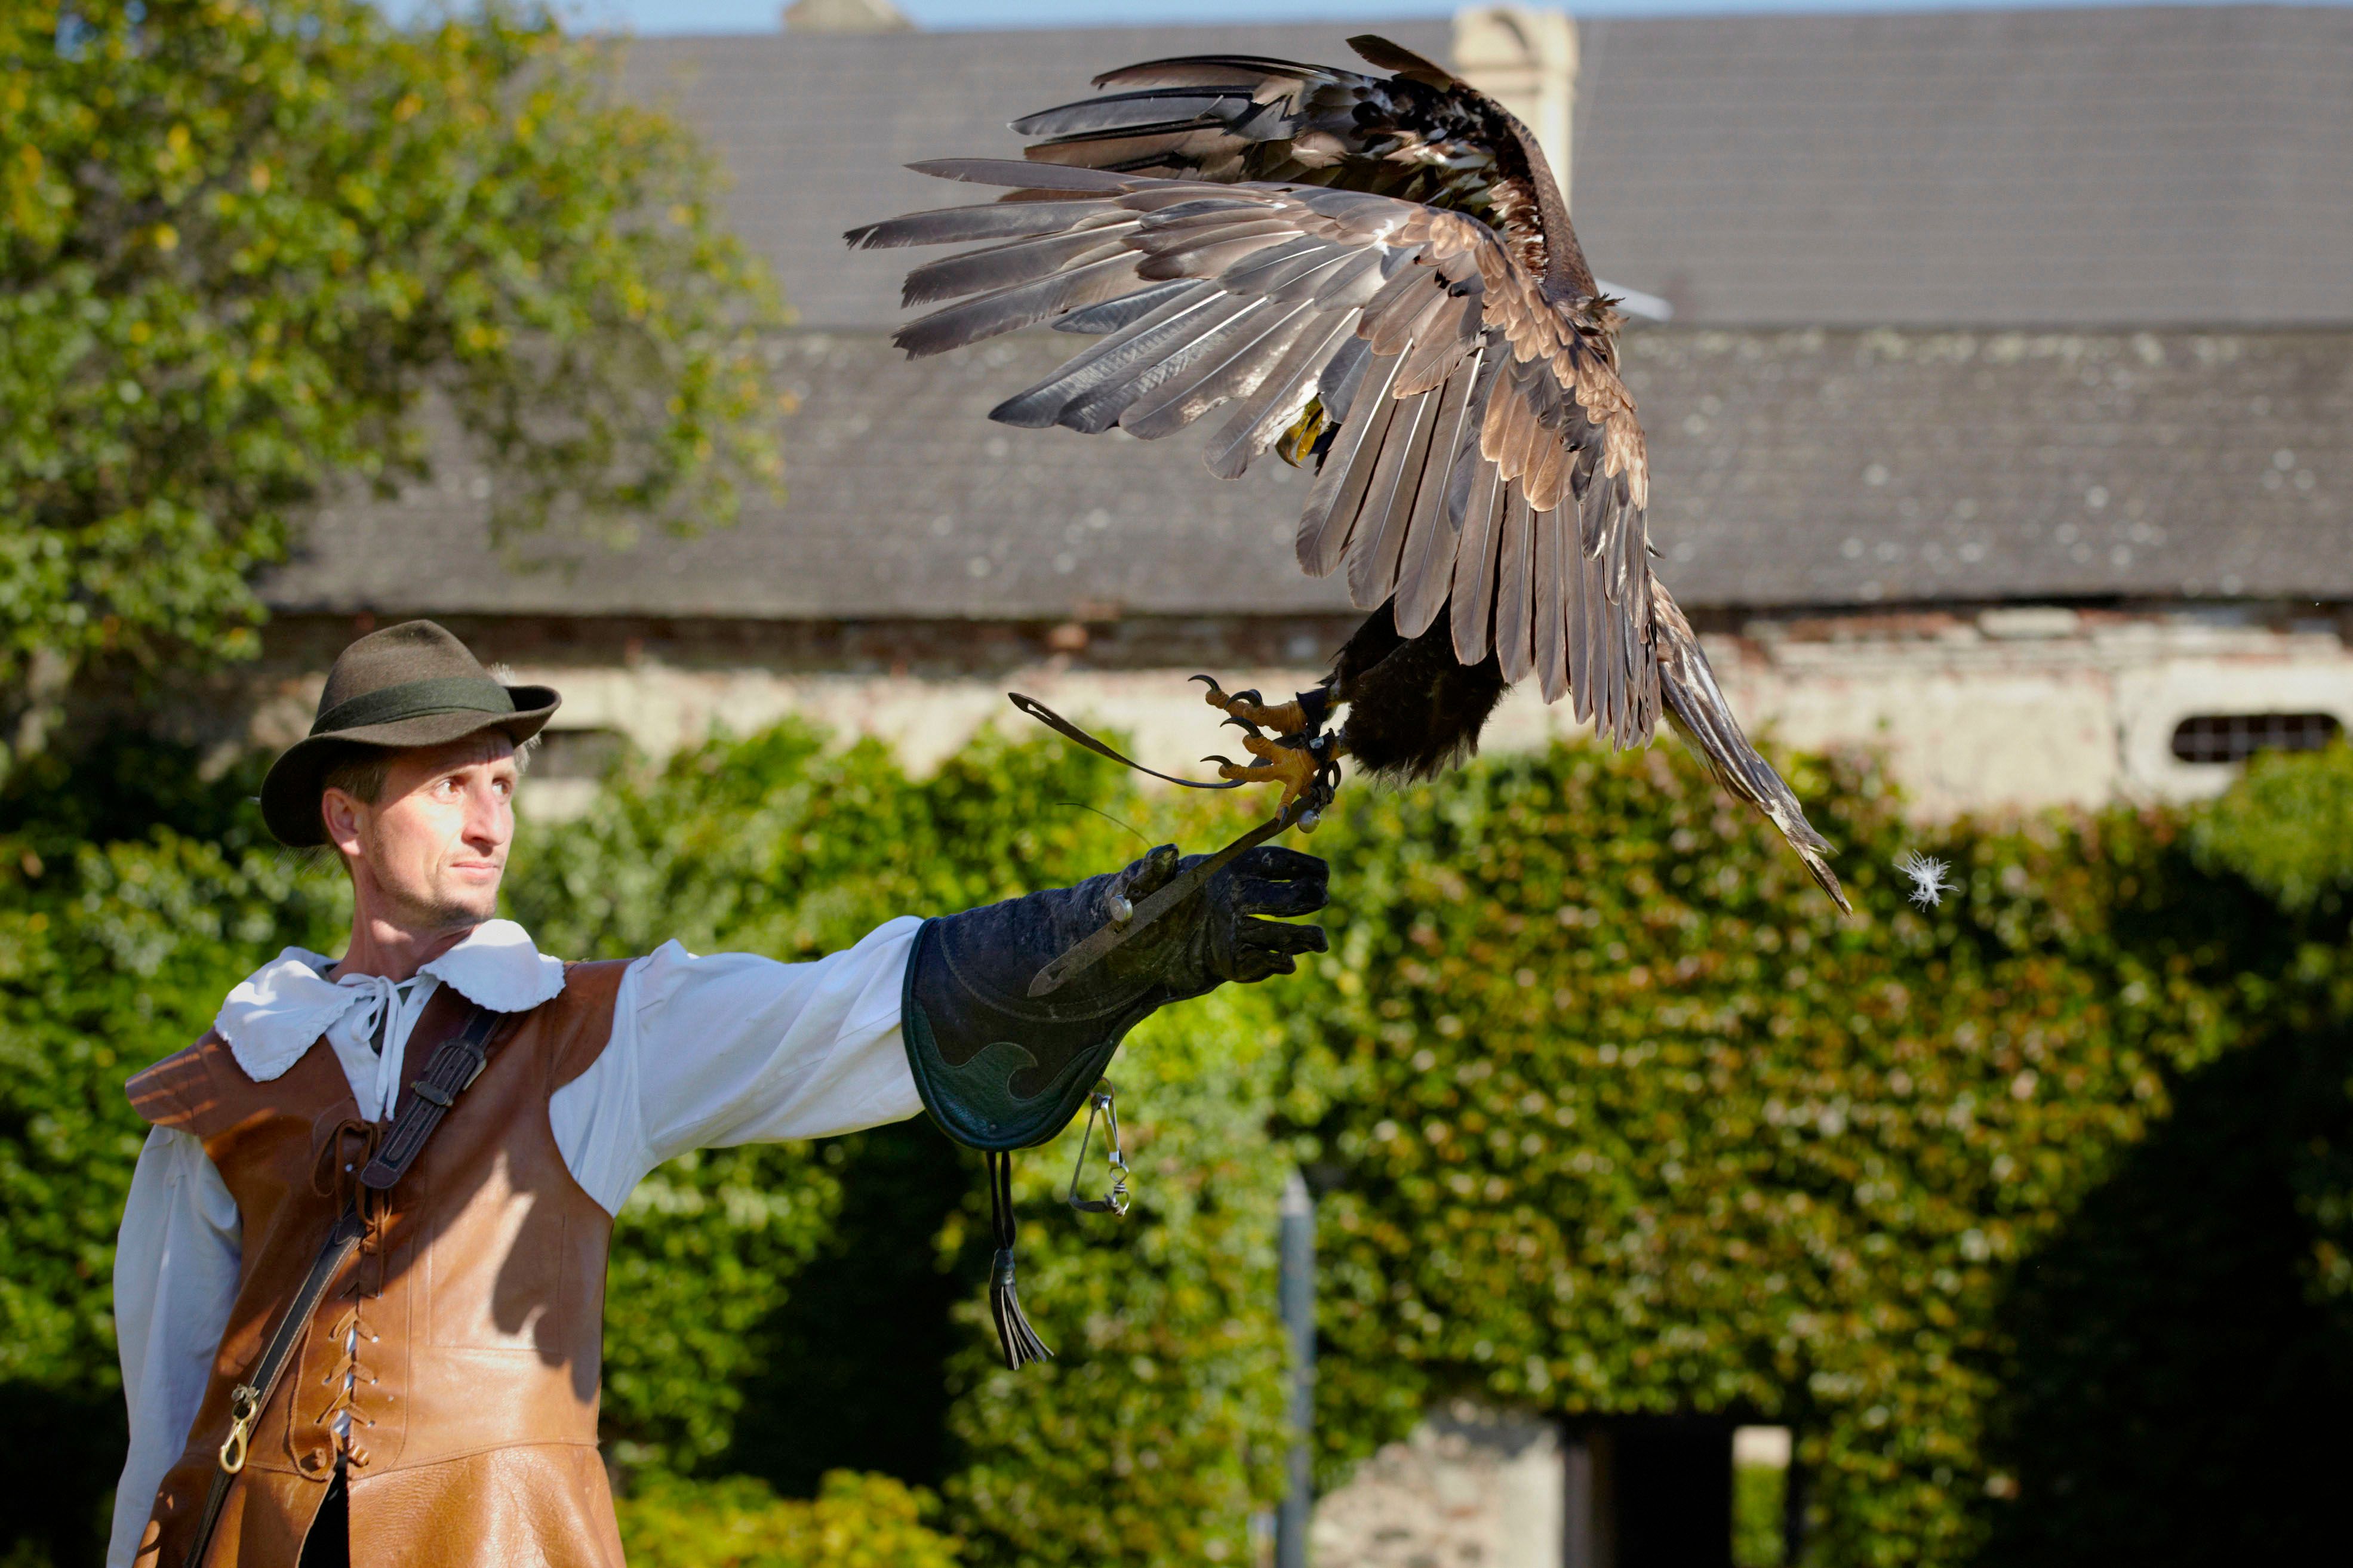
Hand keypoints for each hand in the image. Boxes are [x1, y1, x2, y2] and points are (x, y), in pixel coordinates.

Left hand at [1102, 842, 1329, 994]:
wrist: (1116, 956)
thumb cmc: (1125, 909)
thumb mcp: (1131, 887)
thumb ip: (1150, 869)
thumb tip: (1167, 850)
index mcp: (1220, 874)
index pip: (1269, 862)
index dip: (1298, 864)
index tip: (1320, 869)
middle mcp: (1234, 902)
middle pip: (1282, 896)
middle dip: (1305, 896)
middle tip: (1319, 898)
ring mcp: (1233, 933)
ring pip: (1277, 932)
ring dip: (1300, 936)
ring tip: (1318, 942)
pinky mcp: (1226, 963)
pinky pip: (1257, 963)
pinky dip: (1273, 964)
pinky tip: (1284, 963)